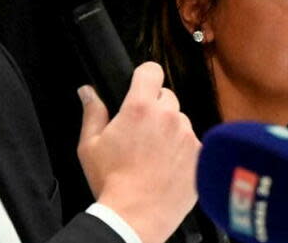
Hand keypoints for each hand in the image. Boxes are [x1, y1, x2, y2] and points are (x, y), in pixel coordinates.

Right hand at [77, 62, 200, 242]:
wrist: (136, 216)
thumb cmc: (111, 182)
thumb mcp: (90, 146)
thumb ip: (93, 112)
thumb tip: (87, 91)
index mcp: (139, 108)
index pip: (151, 71)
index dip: (145, 77)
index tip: (141, 87)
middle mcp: (168, 116)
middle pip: (166, 97)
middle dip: (155, 108)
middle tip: (142, 132)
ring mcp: (187, 135)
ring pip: (181, 120)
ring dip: (170, 130)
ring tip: (154, 155)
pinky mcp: (200, 154)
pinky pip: (192, 143)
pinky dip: (183, 151)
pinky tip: (168, 167)